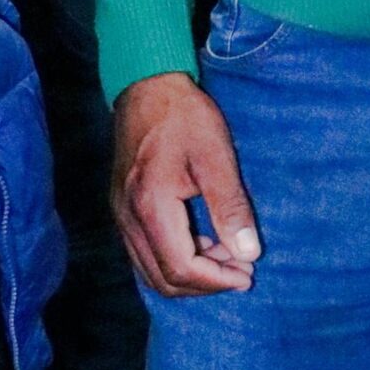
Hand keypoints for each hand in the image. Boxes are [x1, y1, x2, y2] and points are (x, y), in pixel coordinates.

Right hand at [113, 71, 260, 297]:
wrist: (146, 86)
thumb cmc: (184, 117)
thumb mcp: (216, 157)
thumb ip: (230, 207)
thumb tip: (248, 252)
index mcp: (150, 206)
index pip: (180, 268)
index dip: (216, 281)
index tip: (248, 273)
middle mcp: (128, 218)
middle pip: (162, 279)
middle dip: (205, 283)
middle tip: (241, 268)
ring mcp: (121, 214)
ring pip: (150, 271)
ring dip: (190, 274)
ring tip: (227, 256)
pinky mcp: (122, 208)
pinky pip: (144, 253)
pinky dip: (174, 259)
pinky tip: (202, 242)